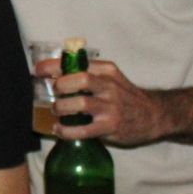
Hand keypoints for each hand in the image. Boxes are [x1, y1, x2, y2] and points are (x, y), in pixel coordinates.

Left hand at [52, 59, 174, 146]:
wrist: (153, 115)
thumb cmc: (126, 97)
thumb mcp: (111, 78)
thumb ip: (88, 75)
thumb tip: (54, 76)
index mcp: (107, 71)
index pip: (78, 63)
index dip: (54, 65)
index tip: (39, 70)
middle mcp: (109, 86)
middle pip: (80, 79)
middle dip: (60, 85)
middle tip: (53, 92)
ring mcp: (110, 107)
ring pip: (80, 104)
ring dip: (61, 107)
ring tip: (56, 110)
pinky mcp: (110, 127)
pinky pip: (83, 130)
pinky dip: (66, 130)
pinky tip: (59, 129)